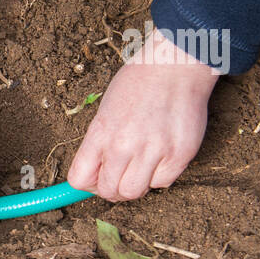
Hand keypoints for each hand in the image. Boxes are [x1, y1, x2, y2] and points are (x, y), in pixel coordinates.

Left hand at [67, 30, 219, 201]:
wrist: (174, 66)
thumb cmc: (138, 85)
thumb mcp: (105, 111)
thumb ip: (99, 144)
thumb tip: (95, 176)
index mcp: (100, 133)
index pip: (79, 179)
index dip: (88, 183)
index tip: (97, 177)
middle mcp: (123, 146)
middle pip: (109, 191)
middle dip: (111, 188)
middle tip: (120, 175)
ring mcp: (153, 151)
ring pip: (135, 192)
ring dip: (135, 185)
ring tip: (140, 167)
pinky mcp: (180, 154)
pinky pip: (163, 183)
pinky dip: (160, 176)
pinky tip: (160, 157)